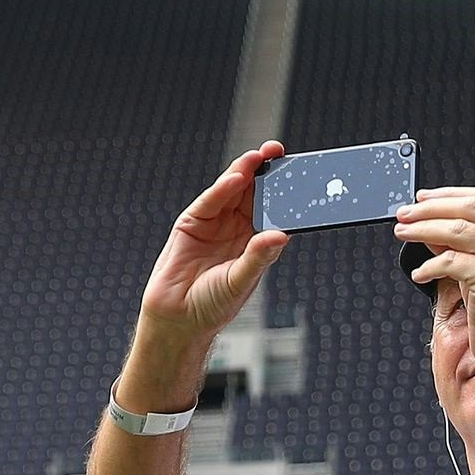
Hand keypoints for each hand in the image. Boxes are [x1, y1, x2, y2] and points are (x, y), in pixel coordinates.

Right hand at [139, 142, 290, 341]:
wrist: (176, 320)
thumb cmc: (212, 306)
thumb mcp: (241, 281)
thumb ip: (259, 257)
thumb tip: (282, 236)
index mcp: (255, 242)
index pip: (273, 209)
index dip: (284, 190)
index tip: (299, 172)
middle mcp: (236, 229)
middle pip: (253, 193)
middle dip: (265, 172)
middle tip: (278, 153)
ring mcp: (214, 224)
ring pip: (232, 191)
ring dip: (245, 172)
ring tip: (259, 157)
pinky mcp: (191, 223)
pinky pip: (209, 202)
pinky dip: (222, 189)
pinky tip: (236, 178)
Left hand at [396, 186, 474, 384]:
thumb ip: (460, 243)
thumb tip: (428, 222)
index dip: (447, 194)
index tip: (421, 198)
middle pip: (468, 207)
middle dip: (429, 209)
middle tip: (403, 214)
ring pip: (456, 230)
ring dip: (422, 230)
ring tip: (402, 234)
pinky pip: (450, 261)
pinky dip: (428, 267)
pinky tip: (420, 275)